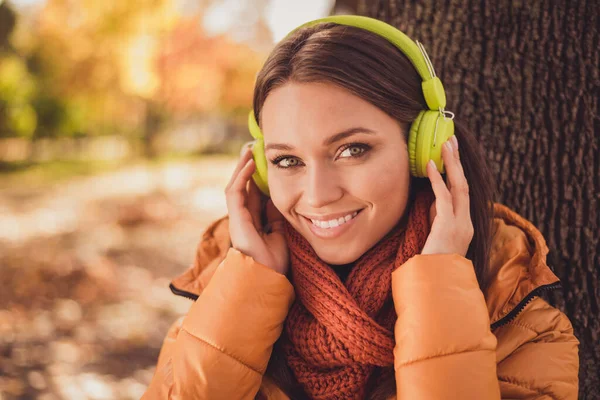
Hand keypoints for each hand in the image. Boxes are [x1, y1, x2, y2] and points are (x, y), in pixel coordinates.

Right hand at [225, 146, 288, 274]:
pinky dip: (242, 176)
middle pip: (243, 187)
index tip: (266, 162)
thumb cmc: (275, 262)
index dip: (259, 178)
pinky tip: (250, 164)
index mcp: (254, 222)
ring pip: (236, 186)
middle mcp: (244, 218)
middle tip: (254, 148)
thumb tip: (278, 199)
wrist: (268, 278)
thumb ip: (276, 217)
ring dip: (242, 167)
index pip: (254, 194)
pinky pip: (235, 192)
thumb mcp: (280, 233)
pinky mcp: (236, 218)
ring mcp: (238, 218)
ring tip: (249, 149)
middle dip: (247, 167)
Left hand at [421, 136, 473, 256]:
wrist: (435, 285)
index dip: (457, 173)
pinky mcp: (448, 226)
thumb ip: (437, 218)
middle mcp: (466, 223)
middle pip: (464, 185)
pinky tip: (430, 165)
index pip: (462, 193)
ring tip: (445, 145)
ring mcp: (460, 224)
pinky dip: (437, 180)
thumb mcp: (435, 237)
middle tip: (451, 141)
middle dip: (457, 162)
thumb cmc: (431, 264)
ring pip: (459, 187)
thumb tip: (433, 199)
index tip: (451, 155)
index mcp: (464, 226)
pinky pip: (444, 197)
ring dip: (451, 164)